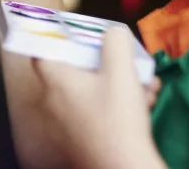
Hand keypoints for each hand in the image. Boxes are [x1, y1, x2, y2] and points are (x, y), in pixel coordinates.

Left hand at [32, 27, 165, 168]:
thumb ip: (115, 42)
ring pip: (93, 88)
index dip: (58, 38)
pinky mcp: (81, 134)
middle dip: (108, 62)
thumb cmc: (118, 120)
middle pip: (76, 68)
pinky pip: (97, 107)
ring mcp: (66, 120)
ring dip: (121, 82)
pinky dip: (118, 101)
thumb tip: (112, 32)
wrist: (124, 167)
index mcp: (56, 80)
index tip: (76, 33)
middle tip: (128, 61)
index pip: (42, 50)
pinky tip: (144, 102)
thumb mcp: (121, 71)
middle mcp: (54, 100)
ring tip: (146, 85)